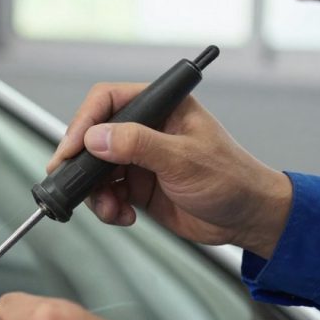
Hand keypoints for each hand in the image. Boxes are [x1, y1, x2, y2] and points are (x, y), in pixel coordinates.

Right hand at [48, 83, 291, 258]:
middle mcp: (147, 129)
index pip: (109, 100)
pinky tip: (124, 215)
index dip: (85, 121)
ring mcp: (140, 159)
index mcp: (162, 107)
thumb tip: (97, 138)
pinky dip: (107, 206)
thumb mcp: (184, 159)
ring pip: (95, 168)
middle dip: (81, 162)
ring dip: (95, 191)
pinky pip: (106, 193)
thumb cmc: (232, 179)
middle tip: (73, 180)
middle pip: (94, 135)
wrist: (247, 219)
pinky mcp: (137, 186)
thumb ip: (138, 145)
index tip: (72, 147)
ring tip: (110, 207)